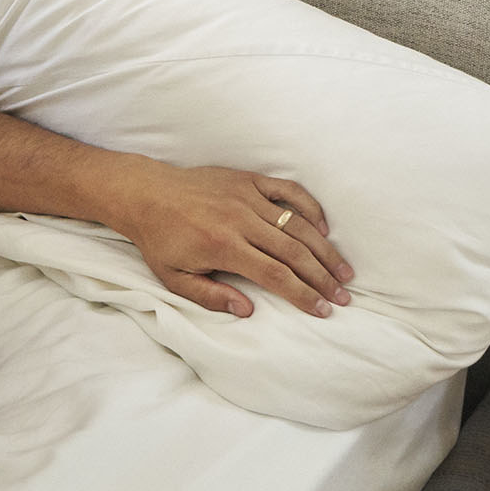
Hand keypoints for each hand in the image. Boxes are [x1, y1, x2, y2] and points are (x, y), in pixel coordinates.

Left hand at [95, 158, 354, 319]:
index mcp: (224, 247)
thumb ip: (211, 297)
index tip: (324, 309)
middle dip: (323, 277)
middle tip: (344, 296)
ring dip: (325, 249)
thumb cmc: (159, 240)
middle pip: (295, 252)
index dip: (304, 295)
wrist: (145, 193)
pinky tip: (324, 228)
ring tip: (344, 270)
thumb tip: (247, 311)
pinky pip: (288, 190)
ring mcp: (247, 196)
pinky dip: (310, 207)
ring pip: (298, 224)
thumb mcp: (174, 278)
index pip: (276, 276)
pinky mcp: (248, 179)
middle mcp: (241, 220)